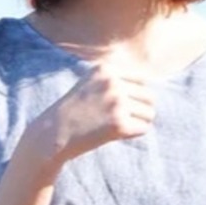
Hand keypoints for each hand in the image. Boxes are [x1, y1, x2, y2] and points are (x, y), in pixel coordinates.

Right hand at [24, 60, 155, 168]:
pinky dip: (133, 133)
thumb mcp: (91, 83)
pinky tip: (117, 134)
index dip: (134, 95)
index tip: (118, 105)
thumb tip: (151, 79)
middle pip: (149, 96)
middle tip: (121, 119)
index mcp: (106, 69)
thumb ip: (117, 79)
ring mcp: (116, 103)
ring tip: (119, 126)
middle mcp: (112, 83)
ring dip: (138, 122)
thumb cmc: (75, 110)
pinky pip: (143, 128)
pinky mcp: (119, 124)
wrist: (53, 133)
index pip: (142, 79)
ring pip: (149, 113)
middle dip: (140, 109)